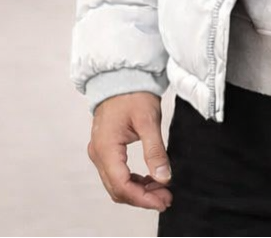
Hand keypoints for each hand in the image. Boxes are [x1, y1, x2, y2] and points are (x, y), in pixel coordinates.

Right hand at [87, 92, 172, 211]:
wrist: (122, 76)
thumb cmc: (133, 93)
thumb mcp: (148, 120)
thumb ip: (155, 150)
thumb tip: (164, 177)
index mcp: (106, 148)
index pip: (121, 185)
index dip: (143, 198)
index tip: (164, 200)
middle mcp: (98, 153)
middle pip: (117, 189)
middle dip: (142, 198)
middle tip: (166, 199)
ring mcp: (100, 152)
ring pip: (116, 183)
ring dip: (139, 190)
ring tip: (162, 191)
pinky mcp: (106, 148)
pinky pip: (117, 173)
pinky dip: (134, 180)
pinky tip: (151, 179)